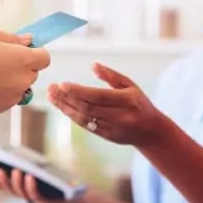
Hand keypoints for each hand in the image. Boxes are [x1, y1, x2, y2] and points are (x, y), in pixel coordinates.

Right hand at [0, 28, 50, 115]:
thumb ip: (14, 38)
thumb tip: (29, 41)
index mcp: (24, 60)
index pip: (45, 57)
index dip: (34, 52)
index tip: (20, 49)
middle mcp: (23, 81)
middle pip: (33, 72)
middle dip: (22, 65)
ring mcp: (14, 97)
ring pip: (20, 86)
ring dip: (11, 79)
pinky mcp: (2, 109)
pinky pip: (8, 97)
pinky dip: (0, 91)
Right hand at [0, 169, 85, 202]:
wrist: (80, 196)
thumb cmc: (63, 183)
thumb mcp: (46, 173)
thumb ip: (34, 167)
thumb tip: (22, 155)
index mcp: (26, 189)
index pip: (6, 187)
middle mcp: (29, 196)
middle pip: (11, 190)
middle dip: (2, 182)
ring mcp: (37, 200)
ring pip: (22, 194)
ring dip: (17, 183)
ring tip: (15, 171)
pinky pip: (37, 196)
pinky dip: (31, 186)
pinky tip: (30, 176)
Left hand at [48, 63, 166, 146]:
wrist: (151, 132)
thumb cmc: (140, 104)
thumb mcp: (131, 86)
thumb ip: (112, 76)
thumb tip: (93, 65)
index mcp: (128, 100)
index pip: (98, 96)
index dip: (78, 91)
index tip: (62, 84)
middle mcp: (121, 116)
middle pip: (88, 107)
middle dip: (67, 98)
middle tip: (52, 88)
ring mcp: (113, 128)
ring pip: (84, 118)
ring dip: (65, 107)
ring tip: (52, 96)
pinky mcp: (107, 136)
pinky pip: (86, 126)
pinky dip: (72, 116)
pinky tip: (63, 107)